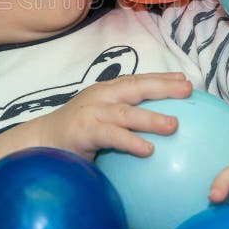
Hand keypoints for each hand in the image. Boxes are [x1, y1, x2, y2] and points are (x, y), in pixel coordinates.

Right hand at [34, 72, 192, 161]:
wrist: (40, 143)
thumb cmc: (75, 135)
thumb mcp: (101, 121)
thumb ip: (123, 121)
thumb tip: (160, 130)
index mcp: (106, 92)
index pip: (137, 80)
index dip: (161, 78)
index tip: (185, 80)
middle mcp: (100, 97)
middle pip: (135, 87)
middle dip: (162, 86)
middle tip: (187, 89)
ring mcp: (91, 112)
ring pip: (126, 112)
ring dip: (150, 118)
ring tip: (174, 125)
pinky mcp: (83, 131)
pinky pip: (111, 136)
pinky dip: (130, 141)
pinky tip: (148, 150)